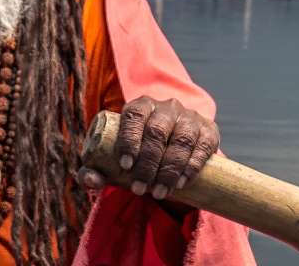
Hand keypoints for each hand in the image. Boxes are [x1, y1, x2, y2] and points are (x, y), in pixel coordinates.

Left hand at [76, 97, 217, 199]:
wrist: (173, 146)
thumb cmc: (138, 152)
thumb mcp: (115, 158)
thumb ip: (96, 170)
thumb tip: (89, 179)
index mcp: (140, 106)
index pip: (134, 116)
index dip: (130, 139)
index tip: (126, 166)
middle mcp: (166, 107)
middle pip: (157, 131)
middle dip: (148, 163)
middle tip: (140, 189)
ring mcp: (189, 117)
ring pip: (181, 140)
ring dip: (170, 169)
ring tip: (160, 192)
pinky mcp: (209, 130)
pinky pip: (203, 146)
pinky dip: (193, 165)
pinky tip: (182, 181)